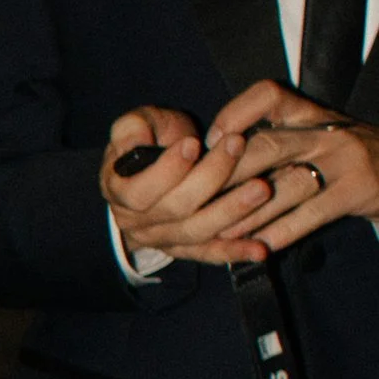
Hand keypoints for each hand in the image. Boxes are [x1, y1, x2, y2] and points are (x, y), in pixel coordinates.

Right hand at [100, 101, 277, 263]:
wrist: (158, 168)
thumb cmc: (149, 140)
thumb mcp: (136, 125)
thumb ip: (132, 128)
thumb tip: (136, 140)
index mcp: (118, 191)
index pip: (139, 192)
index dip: (166, 170)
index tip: (193, 143)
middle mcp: (136, 222)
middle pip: (175, 209)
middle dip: (210, 177)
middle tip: (238, 146)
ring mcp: (162, 239)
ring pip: (196, 232)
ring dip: (230, 211)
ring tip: (261, 188)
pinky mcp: (186, 249)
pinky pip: (210, 254)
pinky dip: (236, 251)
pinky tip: (260, 249)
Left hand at [198, 78, 378, 256]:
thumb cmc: (346, 158)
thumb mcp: (316, 136)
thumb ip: (277, 140)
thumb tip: (216, 158)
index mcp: (311, 114)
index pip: (269, 95)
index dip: (235, 114)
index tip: (212, 141)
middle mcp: (327, 132)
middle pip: (269, 146)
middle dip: (229, 174)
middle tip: (199, 198)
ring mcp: (344, 160)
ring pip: (286, 185)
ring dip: (249, 212)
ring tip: (222, 231)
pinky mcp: (357, 191)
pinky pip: (311, 214)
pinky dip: (282, 231)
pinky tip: (261, 244)